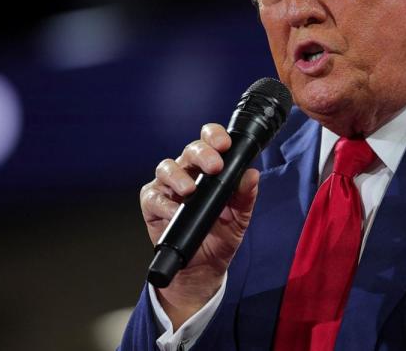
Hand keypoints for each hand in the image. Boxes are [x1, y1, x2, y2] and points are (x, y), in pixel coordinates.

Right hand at [140, 123, 259, 327]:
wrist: (202, 269)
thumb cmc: (220, 237)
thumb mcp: (240, 219)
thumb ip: (246, 197)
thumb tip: (252, 175)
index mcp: (209, 169)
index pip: (210, 141)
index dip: (215, 136)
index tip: (225, 144)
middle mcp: (187, 172)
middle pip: (190, 151)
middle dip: (202, 154)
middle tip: (214, 166)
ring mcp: (168, 187)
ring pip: (167, 168)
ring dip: (178, 176)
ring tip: (190, 190)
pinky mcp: (152, 204)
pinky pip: (153, 197)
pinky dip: (164, 203)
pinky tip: (175, 211)